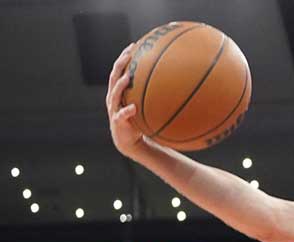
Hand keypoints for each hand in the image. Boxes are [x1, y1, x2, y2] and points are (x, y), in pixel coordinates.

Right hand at [106, 42, 145, 157]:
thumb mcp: (147, 107)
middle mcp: (113, 98)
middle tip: (128, 55)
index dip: (124, 57)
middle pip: (113, 77)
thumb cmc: (140, 122)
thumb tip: (178, 84)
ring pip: (114, 94)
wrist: (130, 143)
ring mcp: (114, 110)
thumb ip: (155, 95)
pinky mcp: (117, 123)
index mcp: (118, 92)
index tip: (133, 45)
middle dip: (119, 65)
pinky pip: (121, 116)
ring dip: (120, 85)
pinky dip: (127, 111)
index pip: (119, 70)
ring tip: (128, 78)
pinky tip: (133, 108)